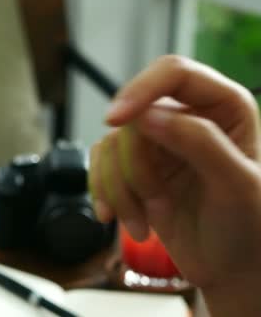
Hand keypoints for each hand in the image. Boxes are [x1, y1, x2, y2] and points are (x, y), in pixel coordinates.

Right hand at [89, 56, 260, 314]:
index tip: (115, 120)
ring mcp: (157, 144)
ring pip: (110, 145)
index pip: (173, 74)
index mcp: (223, 107)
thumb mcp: (238, 186)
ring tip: (147, 220)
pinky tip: (120, 219)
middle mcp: (186, 117)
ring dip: (121, 190)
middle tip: (156, 205)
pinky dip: (105, 195)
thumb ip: (200, 143)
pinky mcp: (135, 168)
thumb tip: (148, 115)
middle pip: (132, 118)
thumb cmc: (250, 228)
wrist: (231, 270)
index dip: (140, 90)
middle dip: (135, 168)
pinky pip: (99, 166)